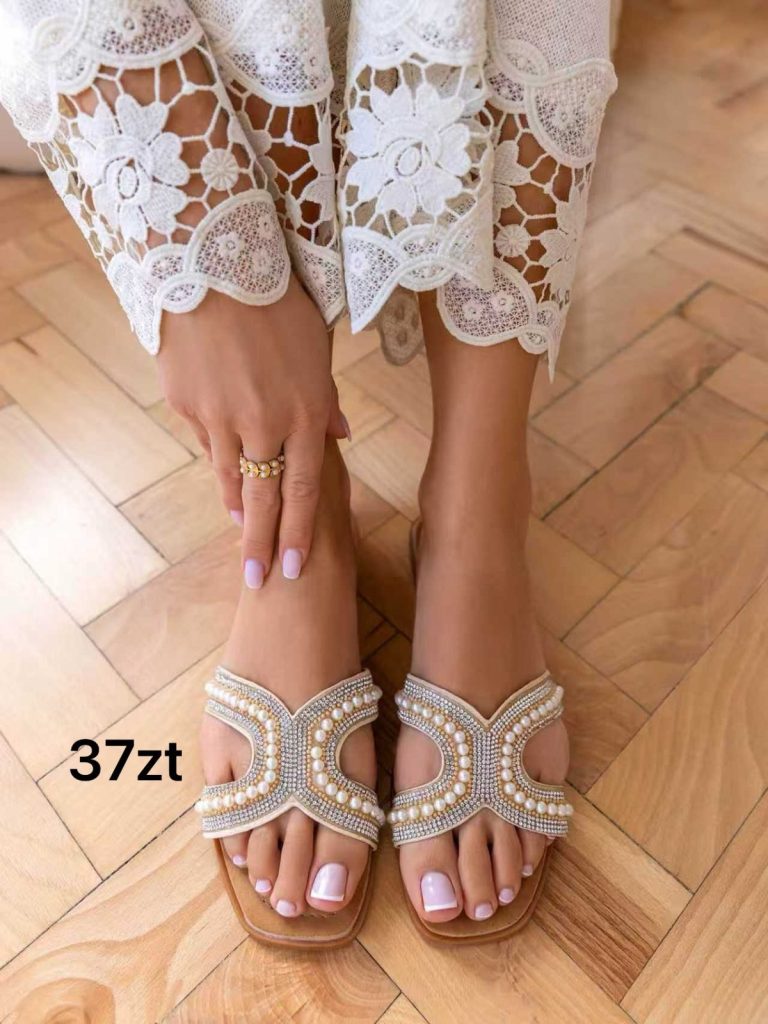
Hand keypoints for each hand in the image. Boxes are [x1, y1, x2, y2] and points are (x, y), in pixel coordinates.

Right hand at [157, 274, 347, 586]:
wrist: (213, 265)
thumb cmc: (278, 302)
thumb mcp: (316, 349)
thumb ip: (326, 400)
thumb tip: (339, 437)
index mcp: (306, 412)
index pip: (305, 490)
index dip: (299, 533)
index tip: (293, 569)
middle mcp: (264, 424)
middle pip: (263, 499)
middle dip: (261, 544)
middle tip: (257, 580)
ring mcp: (220, 418)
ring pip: (229, 476)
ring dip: (235, 507)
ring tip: (239, 530)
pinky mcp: (186, 405)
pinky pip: (205, 440)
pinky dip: (216, 456)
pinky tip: (222, 466)